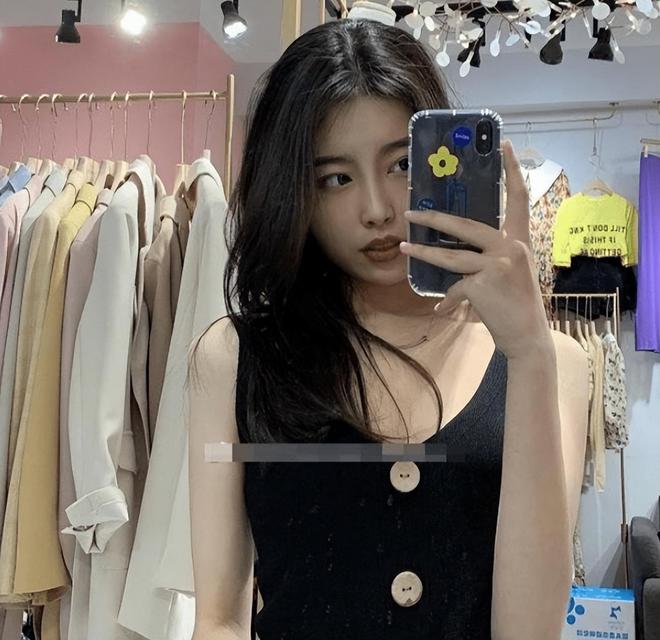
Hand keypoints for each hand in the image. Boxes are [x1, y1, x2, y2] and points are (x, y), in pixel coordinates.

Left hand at [399, 139, 550, 360]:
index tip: (505, 144)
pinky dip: (447, 301)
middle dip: (434, 219)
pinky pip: (455, 288)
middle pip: (465, 225)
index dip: (512, 170)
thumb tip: (460, 247)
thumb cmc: (517, 303)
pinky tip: (441, 310)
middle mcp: (511, 248)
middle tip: (411, 213)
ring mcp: (498, 266)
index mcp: (520, 240)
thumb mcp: (511, 271)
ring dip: (424, 253)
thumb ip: (492, 254)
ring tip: (405, 248)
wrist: (527, 336)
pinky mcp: (483, 286)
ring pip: (450, 256)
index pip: (519, 198)